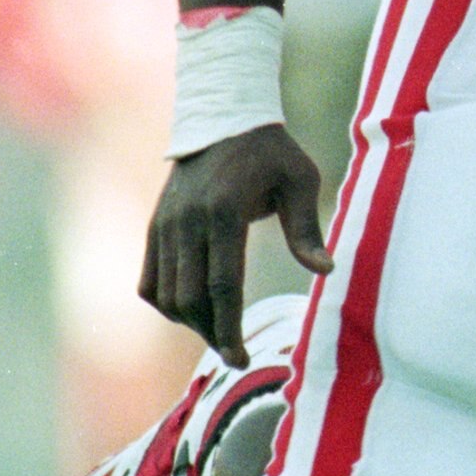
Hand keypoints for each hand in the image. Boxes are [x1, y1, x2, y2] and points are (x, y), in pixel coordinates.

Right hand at [140, 125, 328, 367]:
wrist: (223, 118)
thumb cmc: (271, 153)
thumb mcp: (300, 180)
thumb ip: (306, 229)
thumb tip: (325, 271)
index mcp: (223, 213)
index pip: (222, 286)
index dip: (230, 329)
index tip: (241, 357)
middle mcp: (186, 222)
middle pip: (190, 299)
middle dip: (212, 333)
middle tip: (236, 351)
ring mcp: (164, 225)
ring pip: (165, 295)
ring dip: (191, 322)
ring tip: (220, 331)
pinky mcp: (154, 227)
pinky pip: (149, 282)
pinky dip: (168, 304)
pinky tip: (195, 310)